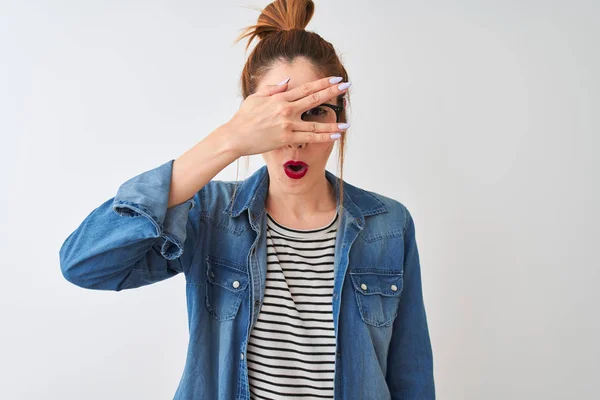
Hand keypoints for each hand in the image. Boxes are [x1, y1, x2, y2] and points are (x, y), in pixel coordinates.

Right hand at [220, 76, 350, 156]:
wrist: (235, 136)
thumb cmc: (244, 117)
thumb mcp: (256, 97)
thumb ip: (273, 89)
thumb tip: (288, 82)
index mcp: (280, 98)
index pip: (307, 88)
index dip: (323, 83)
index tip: (336, 80)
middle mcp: (287, 110)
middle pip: (315, 99)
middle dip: (332, 93)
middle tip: (347, 87)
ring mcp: (288, 125)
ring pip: (316, 123)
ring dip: (333, 124)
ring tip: (346, 124)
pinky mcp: (286, 139)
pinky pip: (309, 138)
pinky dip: (323, 137)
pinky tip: (335, 136)